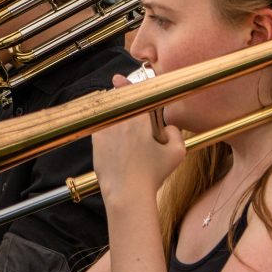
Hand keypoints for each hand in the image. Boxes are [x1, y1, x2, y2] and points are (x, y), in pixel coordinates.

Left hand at [91, 75, 186, 205]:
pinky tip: (109, 134)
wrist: (127, 192)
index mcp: (140, 118)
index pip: (134, 93)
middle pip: (118, 101)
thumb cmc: (153, 174)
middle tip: (118, 89)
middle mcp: (120, 120)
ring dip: (112, 112)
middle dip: (118, 96)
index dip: (128, 84)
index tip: (121, 78)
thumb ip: (176, 133)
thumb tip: (168, 127)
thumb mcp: (177, 153)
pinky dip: (104, 128)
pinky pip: (99, 128)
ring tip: (117, 117)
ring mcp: (105, 130)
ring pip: (108, 113)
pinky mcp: (95, 142)